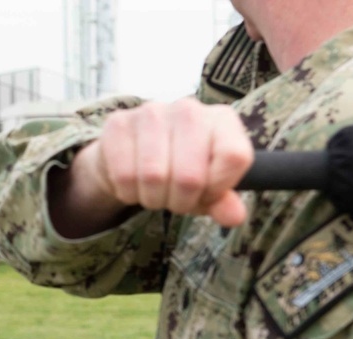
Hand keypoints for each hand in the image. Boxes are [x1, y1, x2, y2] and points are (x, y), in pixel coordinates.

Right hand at [50, 98, 253, 235]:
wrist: (132, 156)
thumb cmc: (178, 171)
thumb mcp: (206, 189)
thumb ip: (223, 201)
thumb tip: (234, 216)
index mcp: (221, 120)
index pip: (233, 157)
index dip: (218, 187)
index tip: (207, 192)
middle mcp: (189, 109)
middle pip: (190, 176)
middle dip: (180, 201)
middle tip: (175, 199)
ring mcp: (151, 113)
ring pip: (154, 177)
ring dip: (153, 198)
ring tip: (154, 192)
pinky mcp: (118, 123)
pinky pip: (124, 175)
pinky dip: (128, 193)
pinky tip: (133, 184)